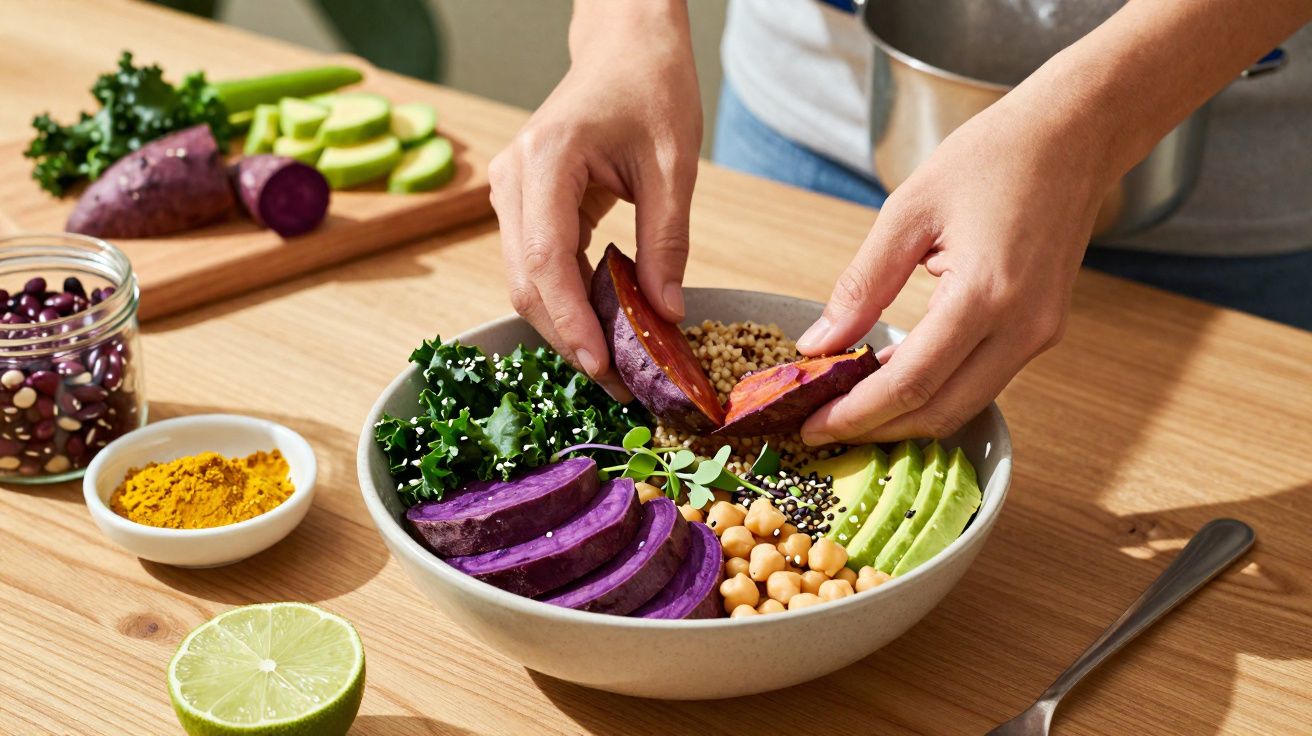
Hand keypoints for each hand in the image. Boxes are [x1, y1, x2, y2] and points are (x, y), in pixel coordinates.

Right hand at [490, 1, 700, 397]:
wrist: (624, 47)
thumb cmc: (651, 86)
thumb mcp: (674, 164)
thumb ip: (668, 240)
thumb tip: (666, 315)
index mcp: (547, 160)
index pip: (547, 260)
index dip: (570, 322)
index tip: (602, 368)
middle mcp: (513, 177)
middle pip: (525, 281)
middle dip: (567, 337)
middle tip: (617, 383)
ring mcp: (510, 190)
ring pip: (525, 280)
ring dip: (565, 324)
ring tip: (616, 361)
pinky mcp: (522, 202)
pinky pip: (537, 264)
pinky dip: (567, 299)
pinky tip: (603, 322)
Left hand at [796, 88, 1116, 443]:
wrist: (1073, 136)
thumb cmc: (994, 157)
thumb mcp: (907, 211)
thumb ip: (862, 285)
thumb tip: (819, 344)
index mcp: (985, 294)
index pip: (911, 382)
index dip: (857, 414)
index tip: (813, 427)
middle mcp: (1022, 327)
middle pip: (940, 411)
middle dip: (876, 429)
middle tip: (822, 430)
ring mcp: (1039, 334)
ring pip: (963, 405)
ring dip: (905, 416)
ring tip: (849, 409)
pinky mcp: (1043, 331)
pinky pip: (982, 381)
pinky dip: (936, 391)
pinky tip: (893, 379)